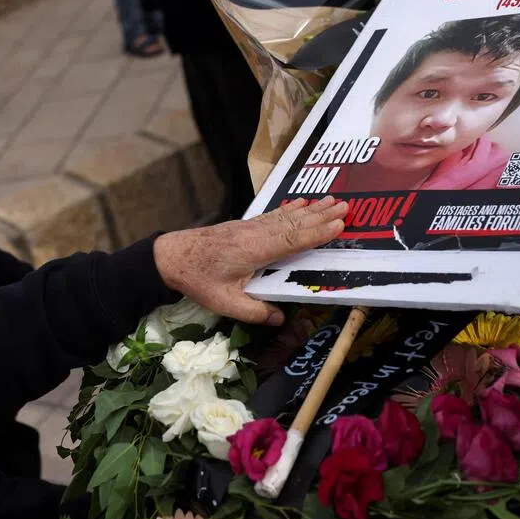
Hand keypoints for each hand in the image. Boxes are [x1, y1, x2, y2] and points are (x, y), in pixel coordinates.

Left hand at [153, 196, 348, 325]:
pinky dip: (291, 208)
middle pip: (295, 223)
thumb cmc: (198, 279)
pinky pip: (273, 215)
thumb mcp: (224, 302)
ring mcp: (250, 227)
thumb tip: (281, 319)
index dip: (317, 232)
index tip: (340, 225)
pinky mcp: (244, 226)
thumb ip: (254, 311)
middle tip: (348, 205)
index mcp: (255, 250)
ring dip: (311, 208)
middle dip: (322, 215)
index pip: (293, 239)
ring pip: (286, 216)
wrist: (172, 256)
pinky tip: (300, 204)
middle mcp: (256, 234)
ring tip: (333, 200)